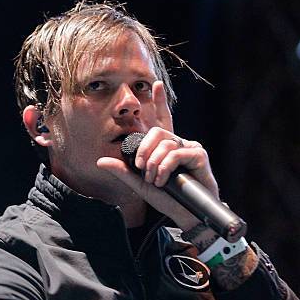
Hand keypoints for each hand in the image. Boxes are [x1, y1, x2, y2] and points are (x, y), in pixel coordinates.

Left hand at [97, 81, 218, 229]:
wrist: (187, 215)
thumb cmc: (168, 199)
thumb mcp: (140, 185)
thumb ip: (123, 171)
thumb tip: (100, 161)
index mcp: (165, 147)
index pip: (161, 120)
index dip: (159, 101)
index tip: (155, 84)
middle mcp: (178, 143)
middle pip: (156, 131)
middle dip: (144, 150)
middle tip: (141, 168)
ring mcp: (190, 147)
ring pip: (165, 143)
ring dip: (154, 163)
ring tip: (152, 180)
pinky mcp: (199, 155)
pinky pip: (176, 153)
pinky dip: (165, 167)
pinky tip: (162, 180)